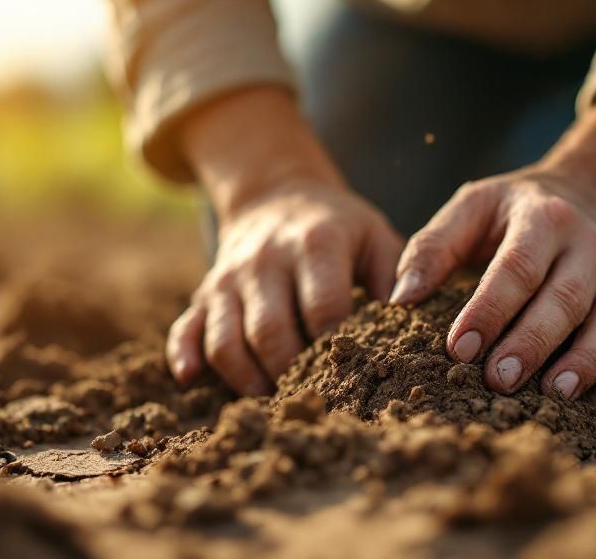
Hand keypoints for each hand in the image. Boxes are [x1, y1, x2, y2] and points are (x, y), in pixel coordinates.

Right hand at [166, 88, 401, 393]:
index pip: (324, 308)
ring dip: (247, 378)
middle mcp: (266, 259)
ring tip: (275, 401)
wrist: (277, 194)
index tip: (355, 378)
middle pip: (270, 331)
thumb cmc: (339, 229)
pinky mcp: (205, 291)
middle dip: (291, 374)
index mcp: (315, 243)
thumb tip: (410, 323)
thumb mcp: (376, 238)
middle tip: (315, 401)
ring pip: (226, 338)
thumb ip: (396, 278)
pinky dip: (186, 355)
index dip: (337, 349)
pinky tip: (193, 378)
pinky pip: (186, 328)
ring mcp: (229, 276)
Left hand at [390, 90, 595, 404]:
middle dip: (532, 342)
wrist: (592, 194)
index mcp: (544, 219)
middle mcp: (591, 247)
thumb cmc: (515, 212)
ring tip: (554, 393)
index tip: (457, 348)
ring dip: (586, 360)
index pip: (517, 268)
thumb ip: (433, 246)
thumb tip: (400, 298)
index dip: (489, 310)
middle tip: (498, 380)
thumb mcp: (473, 206)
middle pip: (565, 300)